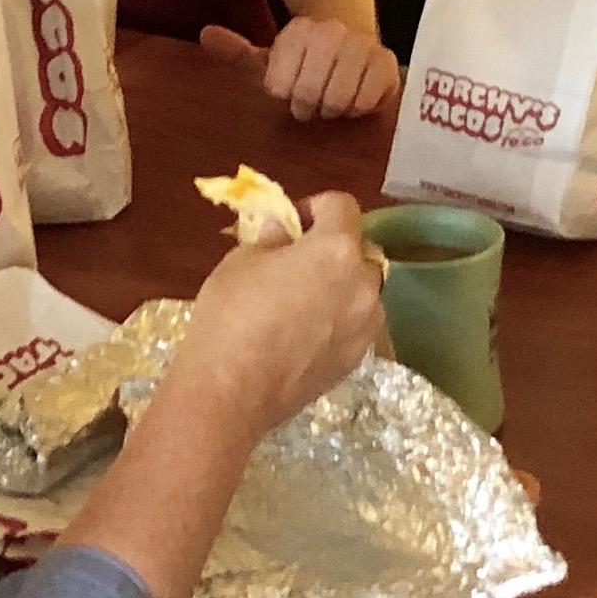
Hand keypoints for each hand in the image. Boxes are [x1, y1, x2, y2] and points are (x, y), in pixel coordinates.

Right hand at [173, 190, 388, 433]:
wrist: (231, 392)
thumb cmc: (231, 317)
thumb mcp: (241, 261)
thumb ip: (272, 238)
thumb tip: (284, 230)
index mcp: (337, 249)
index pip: (343, 206)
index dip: (316, 208)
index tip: (291, 224)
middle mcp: (363, 284)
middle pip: (360, 250)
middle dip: (333, 248)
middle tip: (297, 262)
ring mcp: (366, 325)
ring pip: (363, 290)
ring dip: (341, 286)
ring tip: (303, 301)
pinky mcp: (357, 358)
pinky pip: (356, 325)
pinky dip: (340, 319)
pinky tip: (306, 333)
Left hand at [200, 17, 399, 121]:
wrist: (356, 43)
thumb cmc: (307, 61)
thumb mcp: (270, 58)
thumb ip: (237, 51)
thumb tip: (205, 34)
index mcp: (299, 30)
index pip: (280, 85)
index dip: (285, 94)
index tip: (291, 88)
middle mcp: (331, 31)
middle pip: (308, 94)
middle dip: (308, 106)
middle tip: (313, 101)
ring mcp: (363, 45)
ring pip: (337, 100)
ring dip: (333, 109)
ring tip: (334, 100)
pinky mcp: (387, 63)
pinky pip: (366, 101)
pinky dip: (358, 109)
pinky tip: (355, 98)